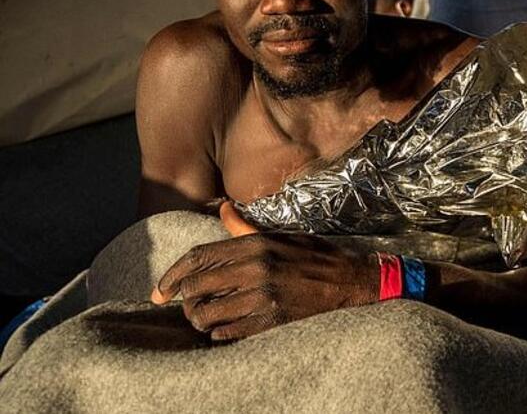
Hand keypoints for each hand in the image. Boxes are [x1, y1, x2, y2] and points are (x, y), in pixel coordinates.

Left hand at [150, 205, 377, 340]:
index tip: (159, 290)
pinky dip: (218, 334)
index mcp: (255, 244)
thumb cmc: (314, 257)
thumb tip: (225, 208)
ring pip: (207, 314)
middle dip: (184, 300)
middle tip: (187, 306)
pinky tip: (225, 329)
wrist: (351, 281)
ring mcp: (263, 296)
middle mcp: (256, 268)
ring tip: (206, 319)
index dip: (171, 275)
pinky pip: (227, 333)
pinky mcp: (272, 320)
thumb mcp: (281, 235)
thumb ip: (246, 227)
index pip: (198, 258)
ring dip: (199, 320)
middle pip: (195, 287)